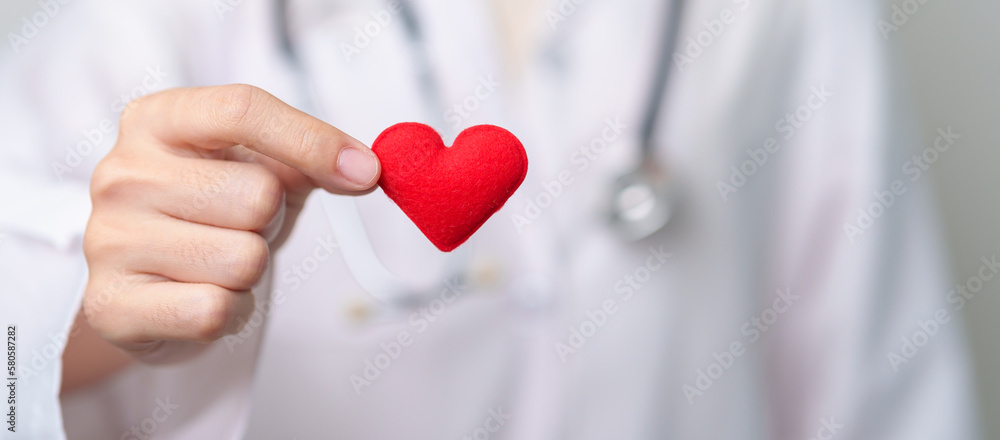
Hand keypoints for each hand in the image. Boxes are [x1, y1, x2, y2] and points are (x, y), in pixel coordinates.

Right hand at [82, 84, 379, 363]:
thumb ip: (310, 154)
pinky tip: (205, 297)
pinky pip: (214, 310)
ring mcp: (109, 239)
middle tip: (242, 228)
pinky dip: (231, 312)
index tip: (365, 172)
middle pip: (257, 195)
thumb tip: (363, 168)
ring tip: (219, 263)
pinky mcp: (112, 305)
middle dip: (270, 221)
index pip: (243, 110)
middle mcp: (122, 173)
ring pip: (244, 259)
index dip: (313, 141)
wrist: (152, 283)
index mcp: (157, 120)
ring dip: (250, 272)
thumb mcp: (260, 166)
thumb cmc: (212, 212)